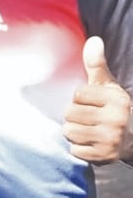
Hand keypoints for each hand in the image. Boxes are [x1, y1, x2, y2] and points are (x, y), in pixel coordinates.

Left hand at [63, 36, 131, 163]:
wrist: (132, 137)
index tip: (90, 102)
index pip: (77, 94)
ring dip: (73, 131)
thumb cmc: (112, 106)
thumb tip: (93, 40)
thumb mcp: (107, 85)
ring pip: (70, 132)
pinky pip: (75, 150)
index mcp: (116, 99)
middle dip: (74, 115)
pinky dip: (78, 148)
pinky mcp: (105, 156)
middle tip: (87, 117)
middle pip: (70, 114)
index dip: (79, 98)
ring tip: (86, 129)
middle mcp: (116, 119)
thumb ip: (96, 64)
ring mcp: (111, 139)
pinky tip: (90, 143)